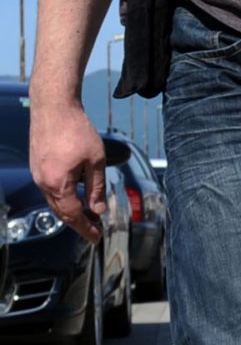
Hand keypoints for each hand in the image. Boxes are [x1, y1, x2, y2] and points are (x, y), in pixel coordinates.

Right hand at [30, 101, 108, 244]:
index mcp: (57, 183)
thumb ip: (97, 188)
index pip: (72, 214)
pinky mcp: (37, 167)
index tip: (97, 237)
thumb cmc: (76, 130)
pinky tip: (76, 197)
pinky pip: (50, 190)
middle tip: (95, 230)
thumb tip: (99, 210)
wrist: (54, 108)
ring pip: (54, 202)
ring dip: (71, 211)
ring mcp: (37, 175)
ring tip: (90, 215)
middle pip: (61, 212)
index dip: (86, 228)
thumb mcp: (95, 161)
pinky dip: (63, 198)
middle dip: (79, 223)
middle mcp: (43, 182)